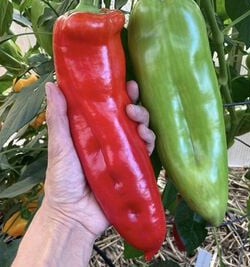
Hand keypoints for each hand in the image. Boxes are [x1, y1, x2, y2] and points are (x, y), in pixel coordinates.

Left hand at [43, 81, 154, 237]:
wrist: (74, 215)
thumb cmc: (62, 180)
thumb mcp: (59, 147)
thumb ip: (58, 118)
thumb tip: (51, 85)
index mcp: (94, 131)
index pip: (109, 108)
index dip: (119, 94)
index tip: (125, 83)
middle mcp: (110, 140)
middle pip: (129, 118)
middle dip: (135, 106)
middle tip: (132, 102)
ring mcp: (123, 154)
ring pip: (140, 132)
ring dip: (144, 122)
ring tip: (139, 122)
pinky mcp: (133, 168)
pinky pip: (145, 152)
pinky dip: (149, 142)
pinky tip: (146, 138)